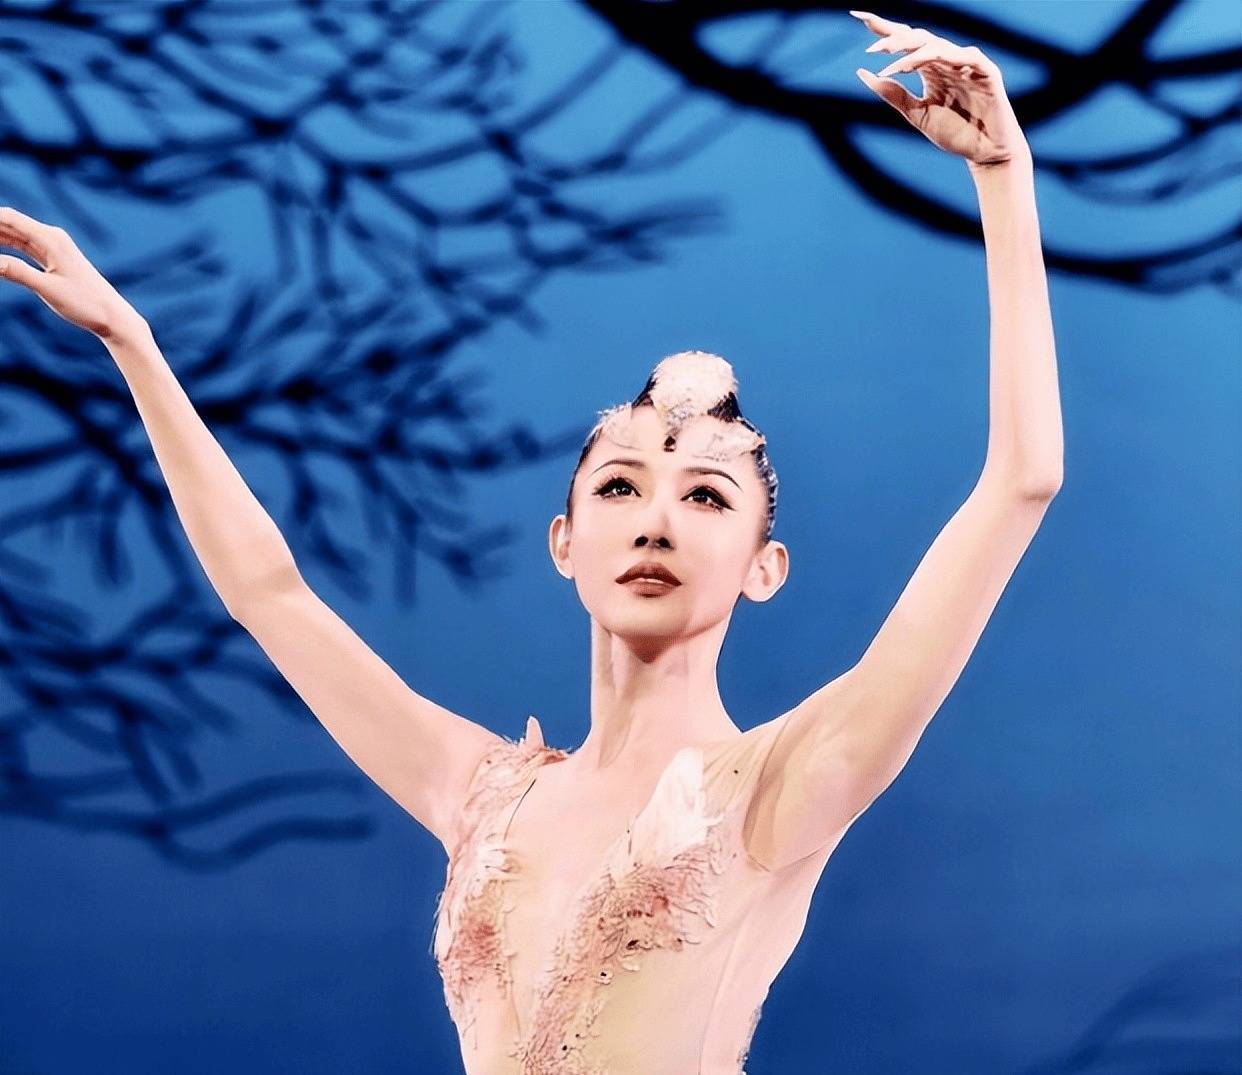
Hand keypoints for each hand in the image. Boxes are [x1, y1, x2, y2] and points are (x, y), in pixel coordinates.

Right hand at [0, 206, 145, 342]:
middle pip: (9, 223)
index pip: (8, 218)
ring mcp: (53, 247)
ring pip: (14, 234)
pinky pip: (23, 246)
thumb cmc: (86, 304)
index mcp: (52, 239)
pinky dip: (5, 246)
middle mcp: (52, 237)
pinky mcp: (53, 258)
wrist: (112, 316)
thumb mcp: (49, 290)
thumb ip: (19, 273)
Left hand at [850, 10, 1028, 168]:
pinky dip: (939, 59)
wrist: (984, 153)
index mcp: (930, 67)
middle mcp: (947, 59)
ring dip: (910, 51)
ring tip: (888, 59)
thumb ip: (892, 94)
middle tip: (873, 48)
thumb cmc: (955, 133)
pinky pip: (961, 57)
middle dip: (894, 38)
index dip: (883, 28)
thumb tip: (862, 72)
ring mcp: (966, 63)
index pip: (904, 42)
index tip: (858, 16)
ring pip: (935, 46)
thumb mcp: (915, 114)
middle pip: (917, 37)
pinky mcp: (985, 70)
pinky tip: (917, 65)